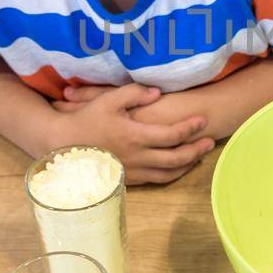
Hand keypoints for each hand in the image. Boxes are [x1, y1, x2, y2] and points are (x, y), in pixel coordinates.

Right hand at [51, 84, 214, 184]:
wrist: (63, 146)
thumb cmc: (85, 120)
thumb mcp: (108, 100)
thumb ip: (134, 93)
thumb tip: (157, 92)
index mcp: (134, 136)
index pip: (171, 134)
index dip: (190, 127)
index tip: (203, 120)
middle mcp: (137, 156)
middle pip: (176, 157)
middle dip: (196, 149)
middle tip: (209, 142)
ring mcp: (132, 171)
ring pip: (168, 173)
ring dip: (186, 165)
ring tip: (198, 156)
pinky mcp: (127, 179)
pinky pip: (155, 180)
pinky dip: (171, 174)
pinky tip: (177, 167)